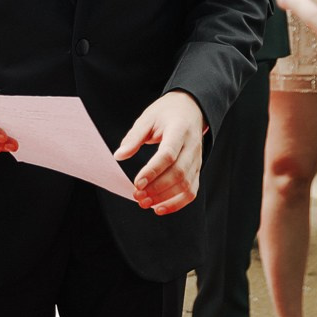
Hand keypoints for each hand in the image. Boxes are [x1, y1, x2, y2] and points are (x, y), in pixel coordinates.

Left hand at [115, 90, 207, 214]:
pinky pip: (191, 191)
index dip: (153, 171)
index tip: (137, 183)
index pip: (168, 154)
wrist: (190, 108)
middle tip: (137, 195)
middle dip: (156, 188)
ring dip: (165, 198)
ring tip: (145, 203)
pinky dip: (177, 203)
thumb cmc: (166, 112)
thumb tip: (119, 156)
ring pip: (186, 185)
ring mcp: (197, 159)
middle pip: (178, 173)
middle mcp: (192, 146)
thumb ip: (134, 137)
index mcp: (179, 130)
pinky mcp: (197, 169)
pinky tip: (160, 208)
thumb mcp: (148, 118)